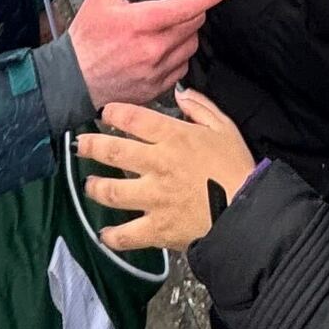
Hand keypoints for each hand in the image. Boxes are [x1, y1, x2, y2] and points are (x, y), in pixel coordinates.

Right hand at [65, 0, 236, 107]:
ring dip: (188, 28)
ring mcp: (158, 70)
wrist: (73, 78)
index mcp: (143, 22)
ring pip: (192, 43)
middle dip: (195, 4)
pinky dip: (179, 52)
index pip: (188, 5)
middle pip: (195, 22)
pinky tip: (162, 45)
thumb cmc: (87, 35)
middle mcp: (154, 48)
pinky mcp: (158, 86)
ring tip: (168, 22)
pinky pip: (183, 65)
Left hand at [78, 88, 257, 250]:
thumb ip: (201, 106)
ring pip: (111, 192)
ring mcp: (154, 198)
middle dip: (91, 146)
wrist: (247, 211)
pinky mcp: (157, 228)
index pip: (133, 118)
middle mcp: (158, 164)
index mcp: (174, 137)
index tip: (104, 113)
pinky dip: (112, 236)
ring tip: (89, 185)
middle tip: (80, 146)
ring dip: (95, 187)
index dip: (113, 113)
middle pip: (113, 152)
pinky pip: (126, 235)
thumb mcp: (224, 127)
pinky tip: (105, 233)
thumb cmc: (237, 167)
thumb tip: (180, 92)